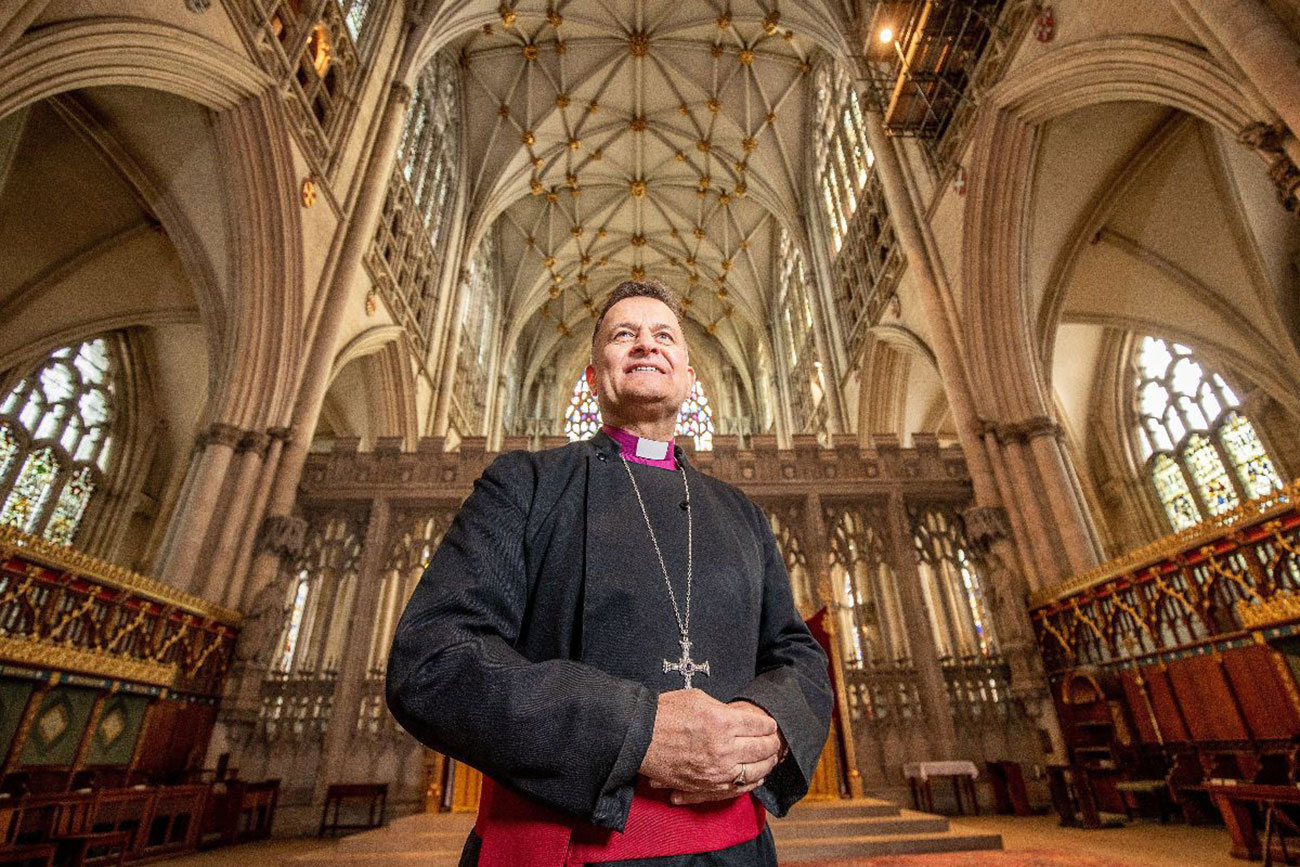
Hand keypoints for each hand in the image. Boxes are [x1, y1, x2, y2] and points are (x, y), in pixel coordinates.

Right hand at [640, 690, 780, 795]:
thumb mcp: (699, 699)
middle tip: (774, 741)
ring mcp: (716, 771)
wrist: (640, 737)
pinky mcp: (707, 785)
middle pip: (761, 749)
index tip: (770, 725)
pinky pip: (738, 788)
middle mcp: (723, 749)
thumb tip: (739, 719)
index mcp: (723, 722)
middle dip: (772, 744)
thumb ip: (724, 710)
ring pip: (755, 771)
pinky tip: (757, 777)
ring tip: (770, 759)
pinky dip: (751, 783)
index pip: (759, 726)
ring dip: (766, 764)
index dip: (768, 725)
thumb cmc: (665, 713)